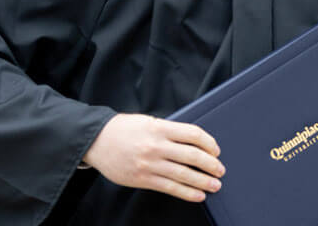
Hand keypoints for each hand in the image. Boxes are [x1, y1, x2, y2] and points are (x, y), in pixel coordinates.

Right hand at [83, 113, 223, 202]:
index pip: (193, 134)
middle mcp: (156, 146)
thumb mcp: (148, 122)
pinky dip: (187, 193)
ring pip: (183, 174)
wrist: (97, 141)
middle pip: (192, 156)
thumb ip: (169, 130)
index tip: (216, 150)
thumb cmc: (124, 129)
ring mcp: (150, 164)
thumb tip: (193, 141)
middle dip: (210, 165)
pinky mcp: (143, 179)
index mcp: (160, 128)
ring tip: (215, 185)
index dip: (209, 143)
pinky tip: (197, 195)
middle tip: (220, 170)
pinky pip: (170, 188)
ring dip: (203, 181)